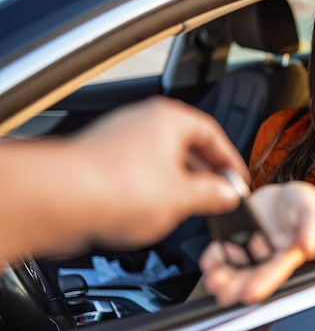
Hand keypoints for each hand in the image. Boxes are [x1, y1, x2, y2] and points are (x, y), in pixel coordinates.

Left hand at [71, 96, 247, 248]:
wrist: (62, 199)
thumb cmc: (117, 185)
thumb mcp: (183, 196)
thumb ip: (212, 194)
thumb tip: (226, 194)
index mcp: (169, 119)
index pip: (212, 134)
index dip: (229, 160)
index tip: (236, 180)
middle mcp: (143, 122)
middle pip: (186, 146)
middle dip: (204, 174)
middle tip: (217, 196)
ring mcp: (120, 140)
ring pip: (161, 160)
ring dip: (179, 184)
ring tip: (188, 208)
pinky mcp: (101, 161)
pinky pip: (138, 172)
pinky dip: (152, 189)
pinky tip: (155, 211)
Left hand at [200, 181, 314, 305]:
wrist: (283, 197)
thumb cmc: (301, 206)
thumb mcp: (310, 209)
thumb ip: (311, 227)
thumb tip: (309, 247)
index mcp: (288, 253)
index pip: (275, 271)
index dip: (263, 282)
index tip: (249, 293)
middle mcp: (267, 255)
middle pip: (252, 275)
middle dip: (237, 285)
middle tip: (224, 293)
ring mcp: (250, 248)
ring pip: (236, 267)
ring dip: (224, 277)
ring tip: (212, 282)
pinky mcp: (236, 237)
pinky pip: (223, 251)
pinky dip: (215, 258)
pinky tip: (208, 263)